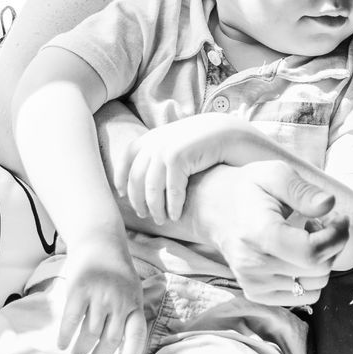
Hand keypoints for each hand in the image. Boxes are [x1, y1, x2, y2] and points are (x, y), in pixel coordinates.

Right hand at [56, 230, 146, 353]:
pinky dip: (66, 336)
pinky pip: (72, 320)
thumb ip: (128, 315)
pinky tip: (62, 344)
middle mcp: (120, 301)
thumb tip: (121, 350)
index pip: (136, 338)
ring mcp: (100, 295)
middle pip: (110, 342)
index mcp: (135, 304)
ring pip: (89, 334)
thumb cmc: (116, 272)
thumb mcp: (132, 291)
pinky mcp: (80, 289)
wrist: (100, 241)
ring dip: (80, 351)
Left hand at [123, 113, 244, 224]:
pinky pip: (171, 190)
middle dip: (138, 200)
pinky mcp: (178, 157)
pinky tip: (175, 216)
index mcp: (151, 137)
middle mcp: (154, 142)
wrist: (230, 133)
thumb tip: (145, 172)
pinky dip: (173, 206)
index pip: (126, 159)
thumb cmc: (206, 142)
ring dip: (155, 208)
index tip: (123, 195)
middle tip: (144, 215)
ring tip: (161, 220)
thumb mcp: (178, 142)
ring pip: (152, 188)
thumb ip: (161, 151)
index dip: (121, 178)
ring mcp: (164, 149)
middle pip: (136, 178)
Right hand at [188, 161, 352, 306]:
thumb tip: (329, 204)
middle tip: (321, 223)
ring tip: (306, 238)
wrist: (215, 210)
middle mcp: (253, 264)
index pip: (312, 253)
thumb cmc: (249, 189)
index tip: (339, 219)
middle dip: (332, 246)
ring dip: (321, 262)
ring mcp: (253, 283)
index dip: (337, 237)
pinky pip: (303, 297)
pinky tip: (297, 255)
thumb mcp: (275, 174)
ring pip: (315, 286)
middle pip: (318, 270)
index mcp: (258, 234)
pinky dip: (309, 277)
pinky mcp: (257, 294)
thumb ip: (302, 190)